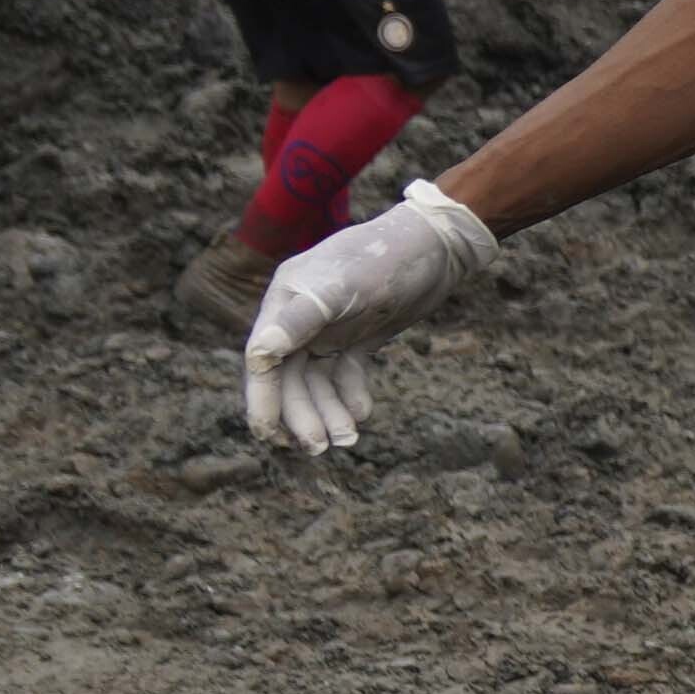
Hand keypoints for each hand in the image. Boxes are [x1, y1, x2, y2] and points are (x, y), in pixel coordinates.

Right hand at [239, 181, 493, 452]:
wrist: (434, 245)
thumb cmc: (384, 257)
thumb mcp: (345, 288)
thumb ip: (303, 318)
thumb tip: (260, 352)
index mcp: (285, 302)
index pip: (264, 361)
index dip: (263, 400)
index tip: (270, 438)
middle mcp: (300, 318)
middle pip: (289, 379)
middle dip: (302, 415)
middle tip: (321, 448)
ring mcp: (329, 329)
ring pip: (317, 382)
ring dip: (327, 412)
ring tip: (348, 438)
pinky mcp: (356, 337)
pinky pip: (344, 375)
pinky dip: (350, 395)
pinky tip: (363, 413)